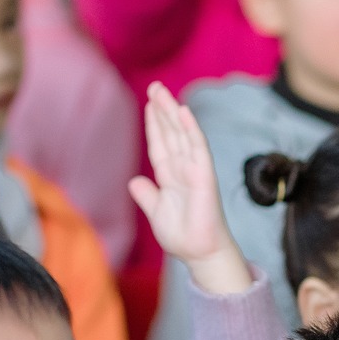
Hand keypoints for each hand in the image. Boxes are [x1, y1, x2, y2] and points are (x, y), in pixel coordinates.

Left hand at [129, 83, 250, 295]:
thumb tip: (134, 181)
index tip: (148, 104)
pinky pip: (198, 147)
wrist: (200, 253)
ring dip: (172, 111)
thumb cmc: (183, 236)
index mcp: (170, 176)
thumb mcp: (157, 213)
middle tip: (154, 86)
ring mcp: (195, 169)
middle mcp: (183, 168)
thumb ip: (147, 196)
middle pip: (171, 133)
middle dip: (162, 110)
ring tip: (162, 91)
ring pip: (182, 134)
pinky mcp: (204, 175)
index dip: (154, 124)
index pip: (160, 144)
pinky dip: (191, 129)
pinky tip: (183, 111)